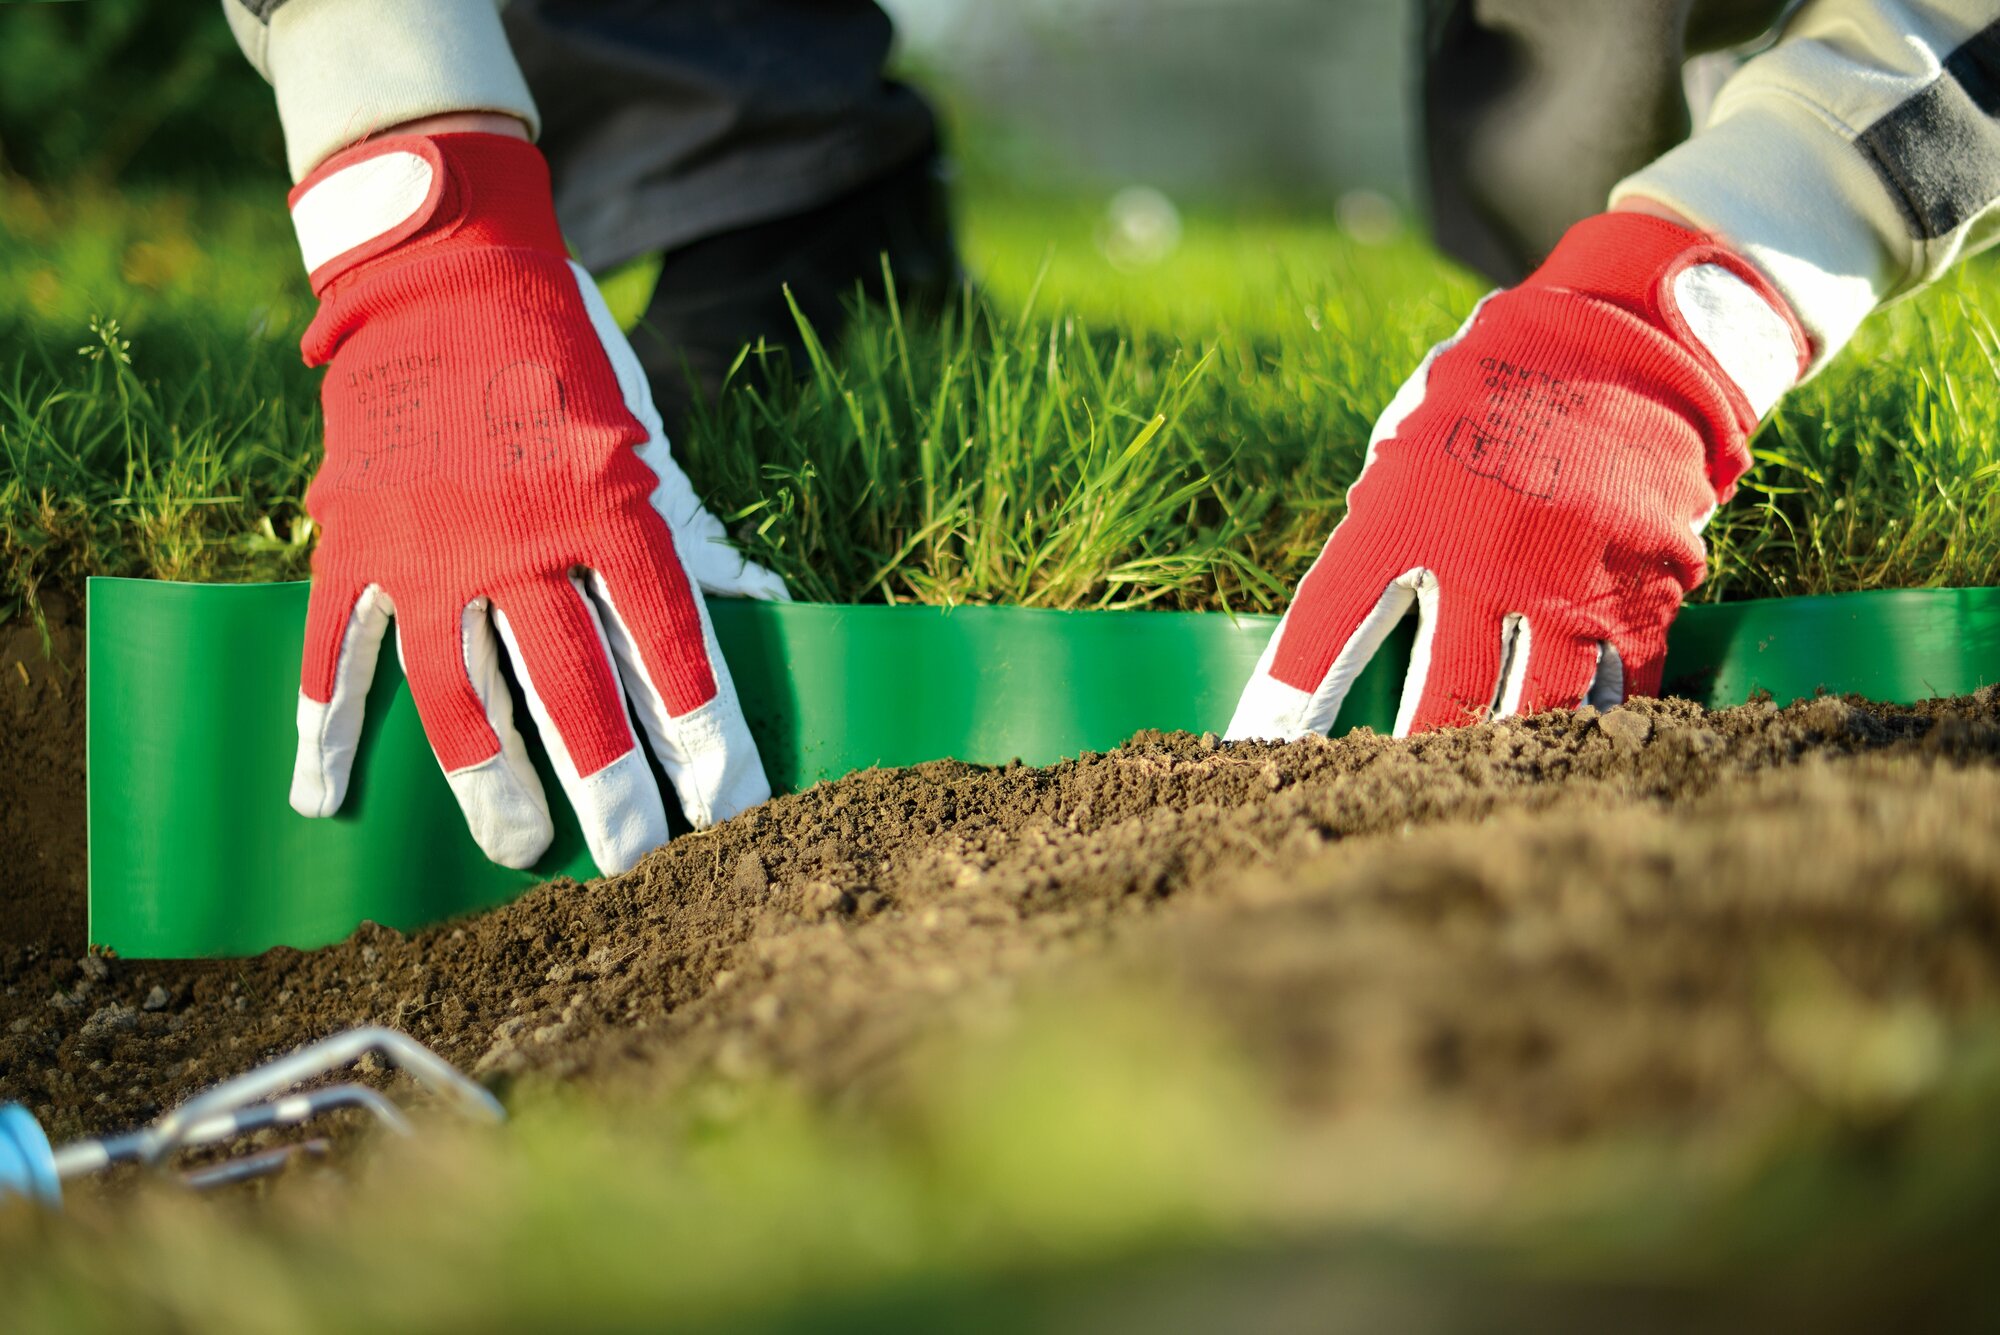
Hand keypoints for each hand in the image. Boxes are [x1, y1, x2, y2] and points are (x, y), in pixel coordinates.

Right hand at [285, 131, 784, 873]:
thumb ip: (692, 536)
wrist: (442, 267)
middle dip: (609, 784)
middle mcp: (516, 533)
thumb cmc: (565, 361)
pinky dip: (322, 726)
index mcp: (606, 503)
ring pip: (456, 690)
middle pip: (571, 688)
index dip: (705, 734)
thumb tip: (770, 611)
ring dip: (489, 780)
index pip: (669, 645)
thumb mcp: (644, 438)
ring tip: (520, 849)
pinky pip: (334, 647)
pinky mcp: (351, 536)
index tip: (732, 808)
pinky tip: (323, 798)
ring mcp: (424, 541)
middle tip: (636, 862)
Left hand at [1230, 211, 1806, 740]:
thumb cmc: (1498, 386)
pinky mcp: (1641, 593)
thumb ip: (1379, 522)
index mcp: (1406, 513)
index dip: (1290, 698)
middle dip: (1405, 755)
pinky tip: (1566, 762)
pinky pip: (1614, 688)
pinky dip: (1590, 730)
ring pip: (1530, 707)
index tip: (1256, 753)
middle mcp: (1484, 558)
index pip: (1329, 626)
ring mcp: (1569, 582)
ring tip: (1467, 801)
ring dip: (1496, 757)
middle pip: (1437, 694)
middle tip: (1376, 796)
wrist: (1637, 338)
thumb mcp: (1411, 437)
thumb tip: (1345, 602)